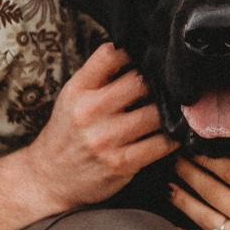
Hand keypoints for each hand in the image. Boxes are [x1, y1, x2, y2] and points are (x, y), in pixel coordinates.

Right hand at [20, 43, 176, 210]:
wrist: (48, 179)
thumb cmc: (67, 133)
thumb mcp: (72, 97)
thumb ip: (100, 76)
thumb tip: (139, 53)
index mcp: (79, 89)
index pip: (111, 54)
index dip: (136, 50)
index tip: (150, 55)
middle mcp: (91, 111)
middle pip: (141, 82)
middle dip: (160, 82)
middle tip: (175, 84)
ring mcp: (106, 138)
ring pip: (156, 113)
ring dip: (172, 111)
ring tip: (181, 108)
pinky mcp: (121, 163)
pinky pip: (161, 144)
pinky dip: (174, 137)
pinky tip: (176, 132)